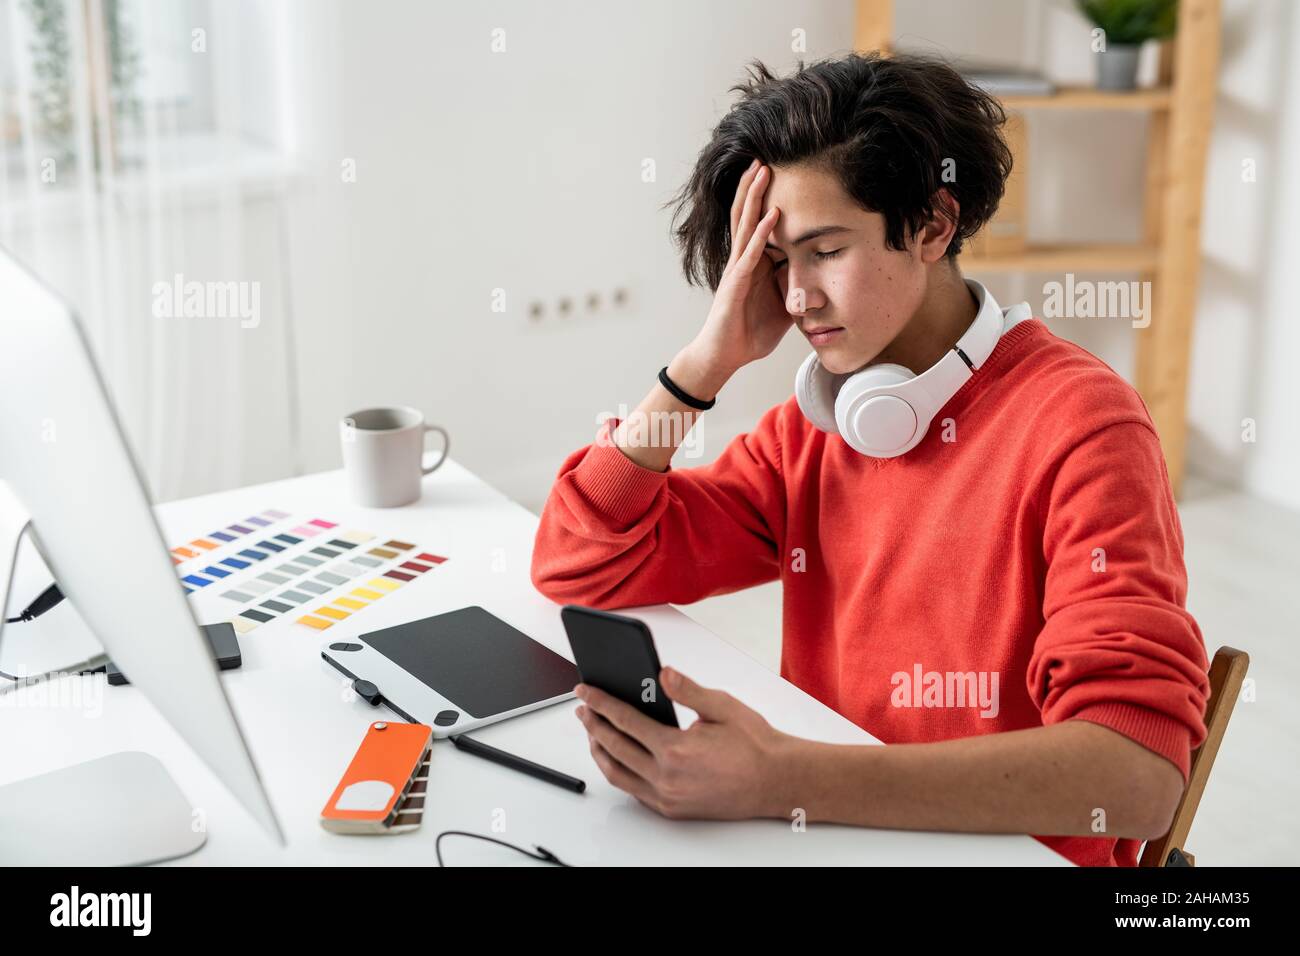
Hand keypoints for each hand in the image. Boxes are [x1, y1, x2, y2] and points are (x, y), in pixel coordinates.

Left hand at [574, 666, 792, 819]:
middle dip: (593, 725)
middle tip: (582, 708)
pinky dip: (618, 772)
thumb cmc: (755, 744)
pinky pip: (633, 791)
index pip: (624, 721)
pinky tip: (617, 757)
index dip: (600, 703)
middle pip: (614, 747)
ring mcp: (668, 797)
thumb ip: (687, 690)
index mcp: (676, 749)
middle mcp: (667, 778)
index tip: (584, 691)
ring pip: (618, 774)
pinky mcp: (673, 809)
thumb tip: (661, 673)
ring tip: (593, 732)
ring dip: (600, 751)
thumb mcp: (722, 707)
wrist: (776, 781)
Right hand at [684, 160, 793, 385]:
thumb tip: (819, 279)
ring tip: (761, 171)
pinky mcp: (734, 285)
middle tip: (764, 156)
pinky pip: (749, 255)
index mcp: (753, 263)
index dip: (765, 198)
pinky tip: (770, 216)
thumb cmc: (749, 333)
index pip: (758, 223)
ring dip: (754, 197)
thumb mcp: (783, 307)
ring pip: (744, 225)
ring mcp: (737, 270)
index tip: (776, 173)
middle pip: (747, 215)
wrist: (724, 356)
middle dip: (755, 186)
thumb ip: (796, 288)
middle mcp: (742, 260)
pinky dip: (759, 234)